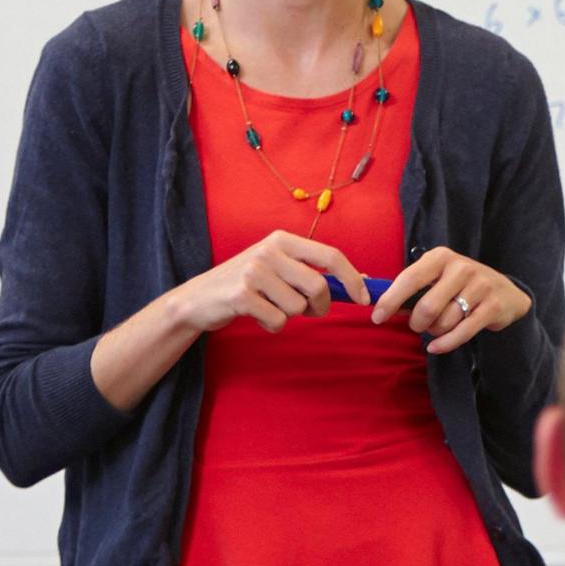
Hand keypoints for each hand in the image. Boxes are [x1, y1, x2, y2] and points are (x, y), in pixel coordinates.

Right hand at [166, 229, 353, 334]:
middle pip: (318, 286)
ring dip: (289, 316)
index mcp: (282, 239)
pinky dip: (272, 326)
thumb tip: (360, 280)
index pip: (330, 256)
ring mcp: (254, 271)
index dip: (352, 279)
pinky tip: (257, 315)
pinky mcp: (242, 295)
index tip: (364, 299)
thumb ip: (312, 270)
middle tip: (308, 311)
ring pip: (298, 307)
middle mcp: (269, 250)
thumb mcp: (278, 267)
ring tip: (268, 307)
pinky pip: (278, 321)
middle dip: (319, 307)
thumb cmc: (247, 284)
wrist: (200, 298)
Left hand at [374, 247, 532, 353]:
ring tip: (439, 327)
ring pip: (444, 322)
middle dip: (417, 323)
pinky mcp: (492, 307)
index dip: (390, 300)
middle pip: (426, 306)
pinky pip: (462, 332)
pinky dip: (446, 343)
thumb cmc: (461, 286)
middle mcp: (460, 267)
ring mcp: (479, 286)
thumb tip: (374, 300)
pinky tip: (436, 347)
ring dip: (435, 332)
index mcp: (440, 257)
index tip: (377, 318)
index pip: (409, 279)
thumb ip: (410, 287)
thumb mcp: (437, 278)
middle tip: (418, 326)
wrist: (505, 293)